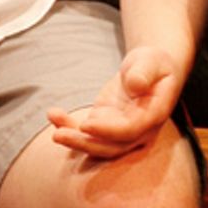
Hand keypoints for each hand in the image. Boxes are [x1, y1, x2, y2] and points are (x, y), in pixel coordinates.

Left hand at [48, 46, 181, 158]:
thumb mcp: (152, 61)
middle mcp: (138, 130)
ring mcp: (120, 131)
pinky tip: (53, 115)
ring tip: (54, 133)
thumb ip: (144, 73)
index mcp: (153, 115)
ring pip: (97, 145)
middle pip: (111, 146)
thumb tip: (136, 85)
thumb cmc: (153, 64)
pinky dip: (68, 127)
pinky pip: (86, 133)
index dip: (108, 131)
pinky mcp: (104, 125)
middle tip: (59, 135)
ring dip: (74, 142)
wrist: (151, 70)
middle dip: (85, 144)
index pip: (130, 130)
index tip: (86, 125)